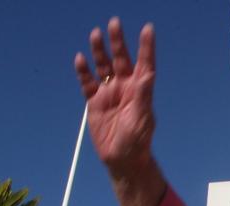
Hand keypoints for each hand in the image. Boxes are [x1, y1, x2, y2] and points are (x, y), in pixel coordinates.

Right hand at [74, 17, 166, 205]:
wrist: (121, 160)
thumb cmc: (137, 141)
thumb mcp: (142, 117)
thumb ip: (144, 95)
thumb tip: (148, 74)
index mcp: (140, 89)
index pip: (144, 62)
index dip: (146, 46)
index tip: (148, 28)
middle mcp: (124, 87)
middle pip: (120, 58)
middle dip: (117, 41)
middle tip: (114, 22)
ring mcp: (109, 93)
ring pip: (102, 66)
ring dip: (99, 51)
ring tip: (95, 34)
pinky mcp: (94, 102)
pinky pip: (87, 82)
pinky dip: (83, 71)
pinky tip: (80, 58)